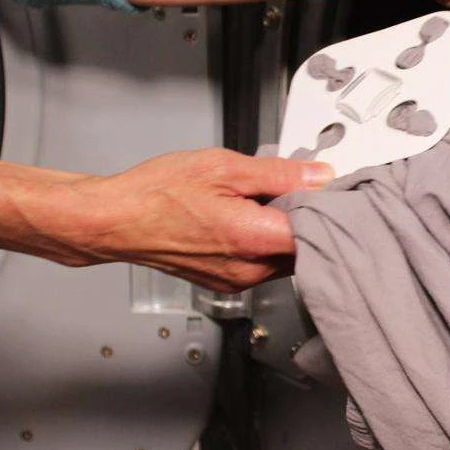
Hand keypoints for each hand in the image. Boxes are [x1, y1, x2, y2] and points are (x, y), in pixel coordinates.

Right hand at [0, 147, 331, 292]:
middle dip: (311, 221)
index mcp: (254, 239)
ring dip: (287, 233)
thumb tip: (320, 175)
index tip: (335, 189)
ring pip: (285, 259)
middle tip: (304, 189)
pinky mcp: (226, 282)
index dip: (332, 209)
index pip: (319, 232)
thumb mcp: (224, 166)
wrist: (114, 220)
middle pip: (306, 249)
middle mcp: (250, 269)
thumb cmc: (156, 194)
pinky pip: (262, 265)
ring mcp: (237, 281)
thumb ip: (280, 175)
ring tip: (269, 201)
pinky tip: (250, 219)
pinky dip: (265, 243)